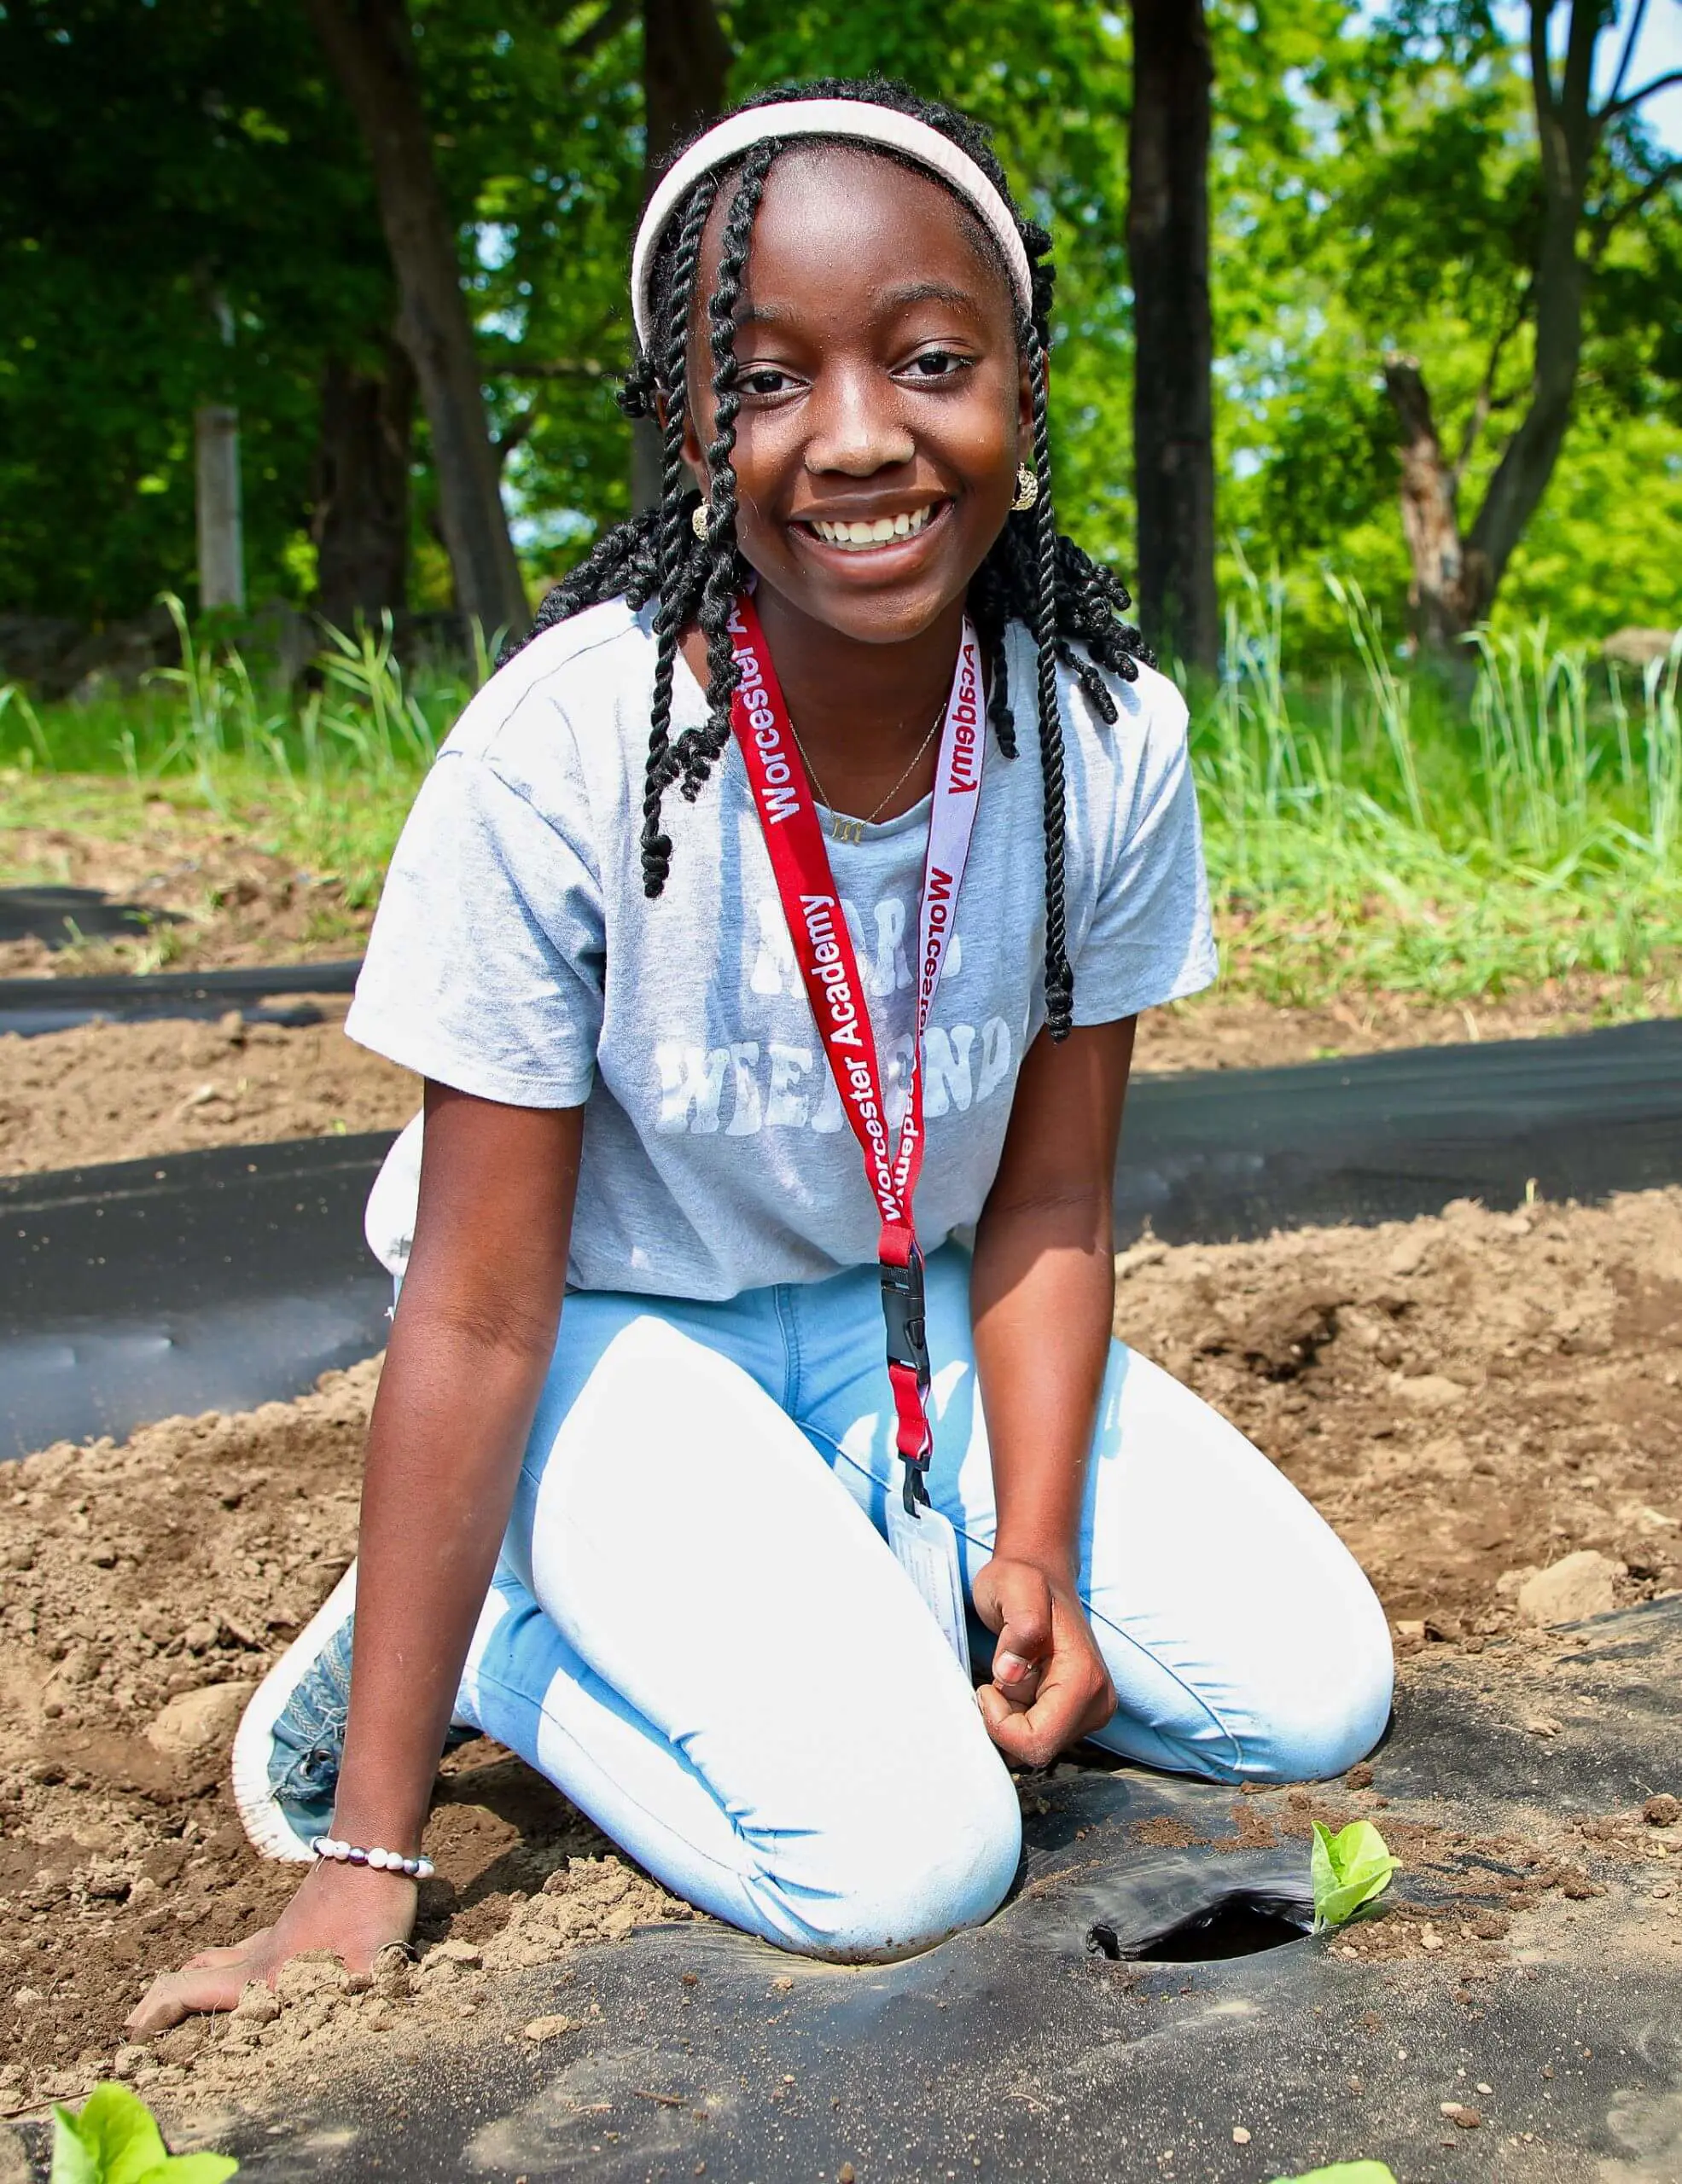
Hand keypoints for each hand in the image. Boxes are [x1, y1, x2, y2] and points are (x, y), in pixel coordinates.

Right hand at [125, 1857, 417, 2036]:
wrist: (373, 1846)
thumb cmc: (370, 1907)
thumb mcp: (371, 1962)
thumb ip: (361, 1998)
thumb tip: (363, 2031)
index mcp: (264, 1975)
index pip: (189, 1991)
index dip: (155, 2014)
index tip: (130, 2037)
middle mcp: (261, 1956)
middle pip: (193, 1977)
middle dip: (161, 2002)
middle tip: (138, 2027)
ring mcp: (276, 1934)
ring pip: (219, 1959)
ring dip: (192, 1980)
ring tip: (179, 2001)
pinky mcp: (295, 1921)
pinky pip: (244, 1948)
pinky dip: (224, 1963)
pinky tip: (244, 1967)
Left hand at [971, 1554, 1114, 1768]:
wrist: (1039, 1575)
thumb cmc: (1022, 1580)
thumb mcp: (1013, 1587)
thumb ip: (1019, 1625)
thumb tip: (1012, 1673)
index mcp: (1084, 1679)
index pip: (1039, 1741)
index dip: (1001, 1723)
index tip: (988, 1685)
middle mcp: (1097, 1702)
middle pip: (1037, 1750)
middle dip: (1005, 1723)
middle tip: (999, 1678)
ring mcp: (1089, 1711)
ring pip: (1035, 1747)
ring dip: (1010, 1719)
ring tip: (1011, 1675)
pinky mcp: (1077, 1714)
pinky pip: (1036, 1737)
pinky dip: (1016, 1719)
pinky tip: (1017, 1685)